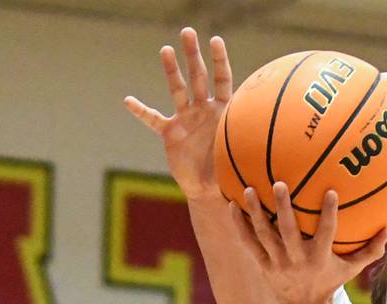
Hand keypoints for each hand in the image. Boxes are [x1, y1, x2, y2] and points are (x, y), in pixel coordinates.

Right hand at [125, 28, 230, 200]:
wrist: (208, 189)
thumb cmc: (228, 173)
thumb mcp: (238, 159)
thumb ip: (243, 147)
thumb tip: (257, 146)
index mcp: (223, 112)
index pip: (222, 80)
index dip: (219, 60)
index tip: (215, 40)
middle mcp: (203, 109)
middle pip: (198, 76)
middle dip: (193, 55)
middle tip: (188, 32)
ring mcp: (186, 119)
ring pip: (177, 90)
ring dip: (171, 70)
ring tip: (166, 49)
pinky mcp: (170, 133)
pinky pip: (153, 119)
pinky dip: (141, 111)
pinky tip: (129, 100)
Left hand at [233, 183, 386, 303]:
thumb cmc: (329, 281)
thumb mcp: (351, 269)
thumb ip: (370, 250)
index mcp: (319, 258)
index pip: (326, 233)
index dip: (329, 214)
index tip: (330, 192)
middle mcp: (297, 259)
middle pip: (288, 231)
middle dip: (283, 208)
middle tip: (279, 183)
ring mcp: (277, 262)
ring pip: (264, 235)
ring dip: (256, 212)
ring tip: (249, 189)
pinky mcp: (263, 264)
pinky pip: (249, 243)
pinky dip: (240, 225)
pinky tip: (232, 204)